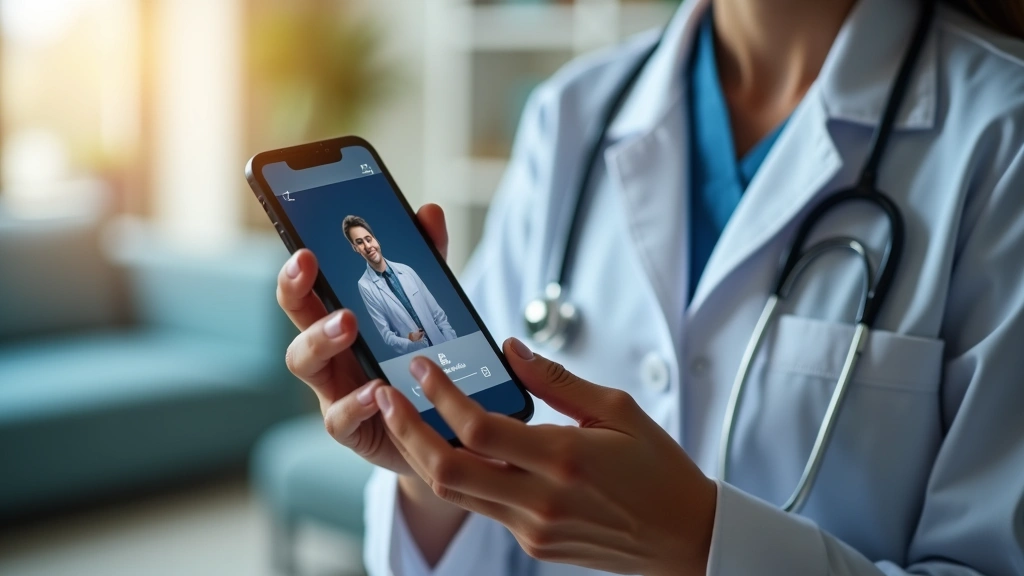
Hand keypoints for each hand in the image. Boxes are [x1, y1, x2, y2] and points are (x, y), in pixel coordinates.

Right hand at [276, 204, 450, 475]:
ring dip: (320, 338)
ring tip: (347, 322)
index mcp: (337, 317)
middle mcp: (327, 351)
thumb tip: (429, 213)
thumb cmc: (419, 362)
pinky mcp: (352, 428)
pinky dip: (356, 403)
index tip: (303, 246)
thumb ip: (429, 262)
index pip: (306, 286)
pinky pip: (341, 417)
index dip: (296, 267)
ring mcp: (334, 388)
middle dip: (295, 287)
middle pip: (295, 316)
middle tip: (308, 265)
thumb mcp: (429, 306)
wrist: (440, 429)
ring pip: (304, 362)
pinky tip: (377, 390)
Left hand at [374, 338, 717, 575]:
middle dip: (407, 430)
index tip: (420, 367)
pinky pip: (482, 505)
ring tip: (404, 417)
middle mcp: (540, 500)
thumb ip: (557, 380)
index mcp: (563, 459)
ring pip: (454, 493)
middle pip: (446, 470)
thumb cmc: (659, 469)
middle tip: (385, 394)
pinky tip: (453, 446)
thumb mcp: (617, 410)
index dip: (440, 395)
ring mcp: (532, 528)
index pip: (478, 427)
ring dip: (421, 454)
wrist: (684, 537)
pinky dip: (459, 473)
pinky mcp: (532, 543)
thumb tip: (511, 349)